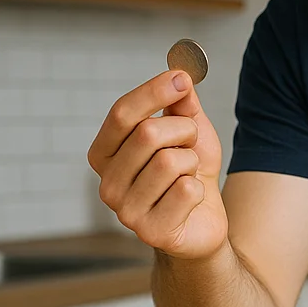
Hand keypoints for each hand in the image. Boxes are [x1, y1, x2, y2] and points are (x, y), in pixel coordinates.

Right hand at [88, 69, 227, 258]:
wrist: (203, 220)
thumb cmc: (187, 173)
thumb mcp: (188, 130)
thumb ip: (181, 103)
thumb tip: (180, 75)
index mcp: (104, 153)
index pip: (121, 113)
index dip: (152, 91)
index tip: (181, 78)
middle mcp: (107, 183)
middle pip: (147, 134)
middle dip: (183, 130)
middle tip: (190, 143)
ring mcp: (125, 211)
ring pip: (170, 162)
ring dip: (192, 162)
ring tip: (188, 175)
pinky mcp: (151, 232)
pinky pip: (186, 190)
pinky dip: (199, 190)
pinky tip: (190, 200)